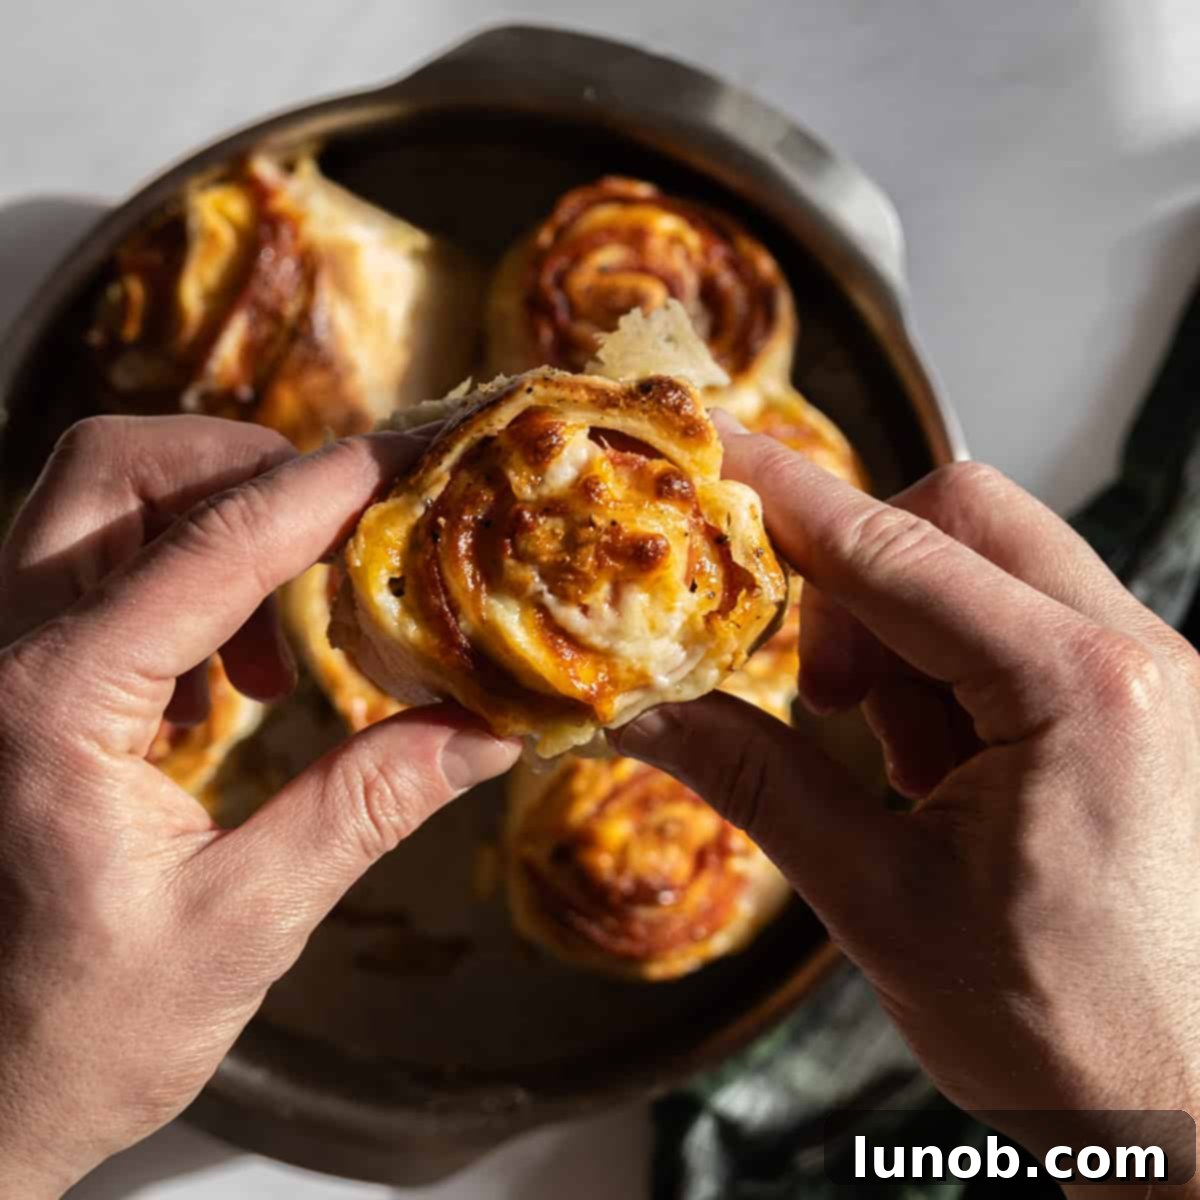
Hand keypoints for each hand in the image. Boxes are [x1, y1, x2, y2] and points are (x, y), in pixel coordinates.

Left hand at [0, 416, 518, 1196]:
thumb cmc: (78, 1035)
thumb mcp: (242, 922)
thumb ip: (364, 805)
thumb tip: (485, 728)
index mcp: (52, 708)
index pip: (208, 555)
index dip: (319, 495)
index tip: (403, 458)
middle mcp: (2, 657)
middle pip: (113, 471)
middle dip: (238, 469)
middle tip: (336, 526)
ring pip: (96, 504)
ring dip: (210, 525)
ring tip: (284, 637)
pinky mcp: (14, 683)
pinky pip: (94, 569)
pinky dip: (180, 579)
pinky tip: (229, 672)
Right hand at [617, 422, 1199, 1180]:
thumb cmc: (1071, 1034)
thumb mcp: (880, 905)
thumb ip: (759, 781)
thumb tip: (649, 712)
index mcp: (1078, 694)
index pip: (893, 553)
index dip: (785, 499)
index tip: (711, 458)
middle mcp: (1134, 655)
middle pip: (961, 515)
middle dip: (858, 575)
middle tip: (824, 691)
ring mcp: (1148, 670)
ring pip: (987, 562)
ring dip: (905, 636)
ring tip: (900, 765)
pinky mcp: (1139, 696)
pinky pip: (1017, 621)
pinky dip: (949, 668)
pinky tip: (943, 771)